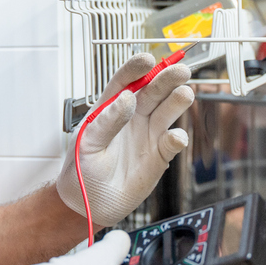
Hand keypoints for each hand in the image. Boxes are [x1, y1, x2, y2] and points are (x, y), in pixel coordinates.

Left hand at [56, 54, 193, 227]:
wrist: (89, 205)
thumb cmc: (81, 171)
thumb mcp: (87, 143)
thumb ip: (107, 121)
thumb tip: (126, 99)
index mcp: (111, 108)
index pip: (125, 81)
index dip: (136, 68)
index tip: (147, 59)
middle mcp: (133, 116)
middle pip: (154, 90)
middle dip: (167, 78)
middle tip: (179, 70)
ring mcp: (148, 134)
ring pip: (168, 110)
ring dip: (178, 100)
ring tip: (184, 94)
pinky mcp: (160, 155)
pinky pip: (173, 142)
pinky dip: (177, 138)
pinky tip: (176, 137)